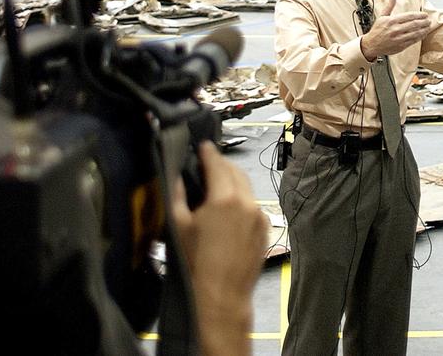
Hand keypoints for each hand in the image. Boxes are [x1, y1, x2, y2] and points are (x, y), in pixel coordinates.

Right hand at [171, 142, 268, 355]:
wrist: (221, 296)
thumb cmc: (196, 264)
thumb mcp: (178, 226)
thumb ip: (176, 194)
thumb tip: (177, 174)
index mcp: (224, 198)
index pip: (217, 163)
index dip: (208, 152)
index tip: (203, 146)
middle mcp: (246, 203)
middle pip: (235, 172)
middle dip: (221, 166)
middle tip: (207, 165)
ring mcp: (259, 216)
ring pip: (246, 188)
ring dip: (232, 183)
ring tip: (216, 188)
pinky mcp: (265, 229)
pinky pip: (253, 206)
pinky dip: (242, 201)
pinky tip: (229, 211)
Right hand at [359, 0, 431, 59]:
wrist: (371, 45)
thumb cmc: (377, 30)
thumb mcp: (382, 16)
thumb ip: (389, 6)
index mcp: (392, 21)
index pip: (409, 16)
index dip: (419, 15)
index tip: (425, 14)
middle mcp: (395, 29)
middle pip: (414, 24)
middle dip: (423, 22)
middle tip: (429, 20)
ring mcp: (398, 38)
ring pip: (415, 33)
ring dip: (423, 30)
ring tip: (428, 27)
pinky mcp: (400, 46)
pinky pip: (412, 41)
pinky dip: (419, 37)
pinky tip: (423, 34)